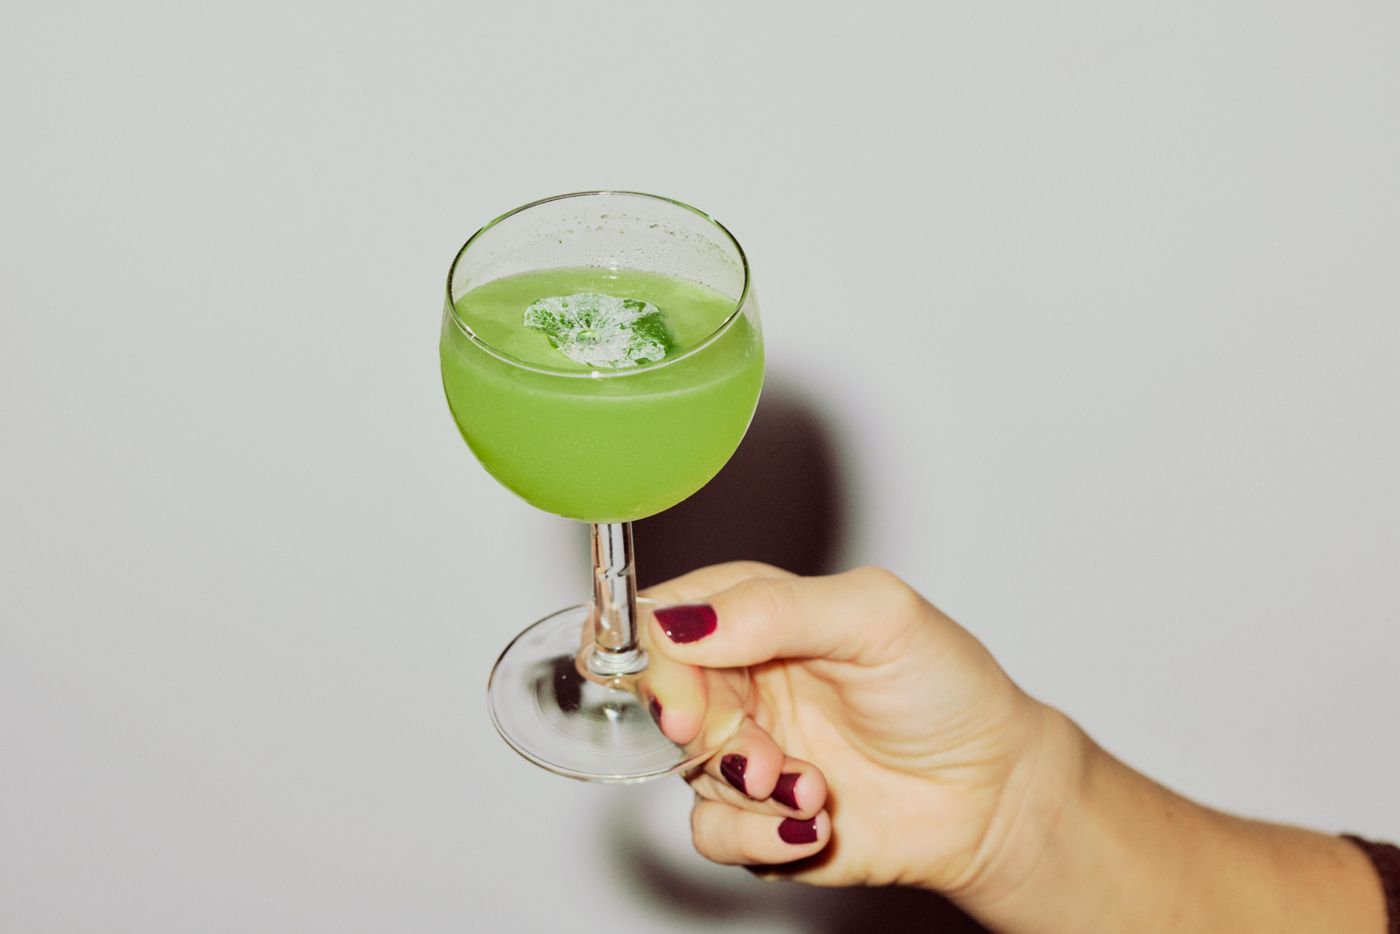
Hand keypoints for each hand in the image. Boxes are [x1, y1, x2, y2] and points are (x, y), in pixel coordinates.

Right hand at [638, 562, 1079, 896]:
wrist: (994, 793)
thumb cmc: (949, 690)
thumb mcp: (877, 617)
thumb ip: (776, 608)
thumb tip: (684, 622)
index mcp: (759, 616)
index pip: (665, 620)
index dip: (657, 661)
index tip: (683, 703)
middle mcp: (743, 680)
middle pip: (666, 700)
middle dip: (705, 734)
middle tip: (754, 755)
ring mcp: (749, 749)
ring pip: (687, 773)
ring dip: (748, 789)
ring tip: (814, 787)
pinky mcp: (759, 817)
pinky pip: (713, 835)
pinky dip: (755, 838)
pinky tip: (811, 825)